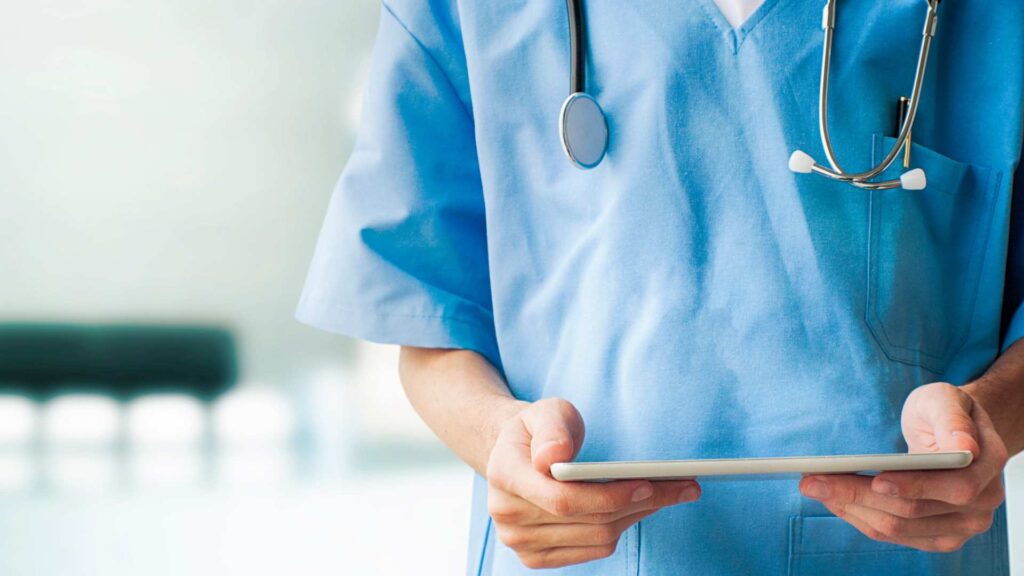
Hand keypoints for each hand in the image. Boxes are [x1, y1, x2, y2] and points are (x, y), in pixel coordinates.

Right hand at [486, 398, 699, 568]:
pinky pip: (593, 550)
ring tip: (669, 493)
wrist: (517, 454)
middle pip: (588, 521)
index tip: (648, 485)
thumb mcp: (546, 411)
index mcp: (503, 474)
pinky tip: (638, 508)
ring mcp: (519, 541)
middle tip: (684, 486)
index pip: (563, 499)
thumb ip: (553, 429)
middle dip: (640, 503)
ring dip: (638, 516)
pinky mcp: (536, 557)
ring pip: (597, 537)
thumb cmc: (539, 430)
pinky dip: (622, 528)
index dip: (608, 496)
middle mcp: (506, 515)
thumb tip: (554, 456)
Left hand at [799, 382, 1007, 551]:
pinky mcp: (936, 537)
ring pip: (897, 527)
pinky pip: (893, 534)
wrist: (951, 434)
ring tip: (814, 487)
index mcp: (988, 468)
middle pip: (913, 510)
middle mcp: (980, 506)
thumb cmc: (943, 412)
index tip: (875, 479)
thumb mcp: (945, 399)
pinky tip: (834, 499)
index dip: (913, 486)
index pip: (952, 488)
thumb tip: (964, 447)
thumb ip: (952, 419)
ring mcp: (959, 527)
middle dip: (858, 494)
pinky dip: (859, 517)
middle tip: (812, 480)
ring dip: (851, 508)